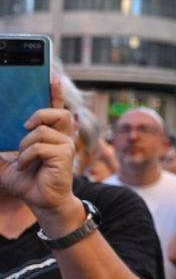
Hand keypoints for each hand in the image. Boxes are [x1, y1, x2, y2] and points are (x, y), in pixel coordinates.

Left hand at [0, 81, 82, 232]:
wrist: (39, 201)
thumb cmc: (27, 181)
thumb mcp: (6, 160)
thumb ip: (0, 146)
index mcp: (51, 135)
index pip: (56, 109)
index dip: (55, 93)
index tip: (53, 77)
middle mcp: (62, 137)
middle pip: (58, 112)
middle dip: (39, 114)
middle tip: (25, 127)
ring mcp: (66, 145)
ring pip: (41, 131)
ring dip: (24, 145)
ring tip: (23, 160)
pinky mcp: (64, 155)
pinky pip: (39, 146)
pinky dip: (26, 157)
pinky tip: (26, 166)